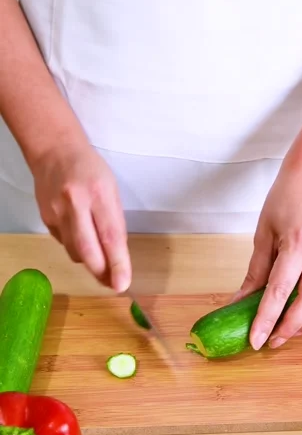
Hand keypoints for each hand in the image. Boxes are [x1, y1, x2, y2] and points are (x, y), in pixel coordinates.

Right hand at [31, 139, 130, 291]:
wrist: (54, 151)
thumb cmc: (90, 170)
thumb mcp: (112, 190)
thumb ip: (115, 222)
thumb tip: (117, 257)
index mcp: (98, 193)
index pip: (111, 236)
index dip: (118, 264)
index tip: (123, 284)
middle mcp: (75, 204)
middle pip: (87, 251)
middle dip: (102, 272)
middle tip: (112, 282)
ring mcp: (56, 212)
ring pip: (74, 252)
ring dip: (90, 262)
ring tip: (101, 262)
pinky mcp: (45, 219)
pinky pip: (64, 244)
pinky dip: (76, 248)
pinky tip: (83, 239)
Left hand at [236, 164, 301, 349]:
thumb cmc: (288, 196)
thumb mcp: (264, 232)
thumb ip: (256, 270)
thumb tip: (241, 301)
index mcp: (298, 243)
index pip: (279, 291)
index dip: (266, 319)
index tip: (256, 340)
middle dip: (288, 328)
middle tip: (270, 342)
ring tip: (289, 333)